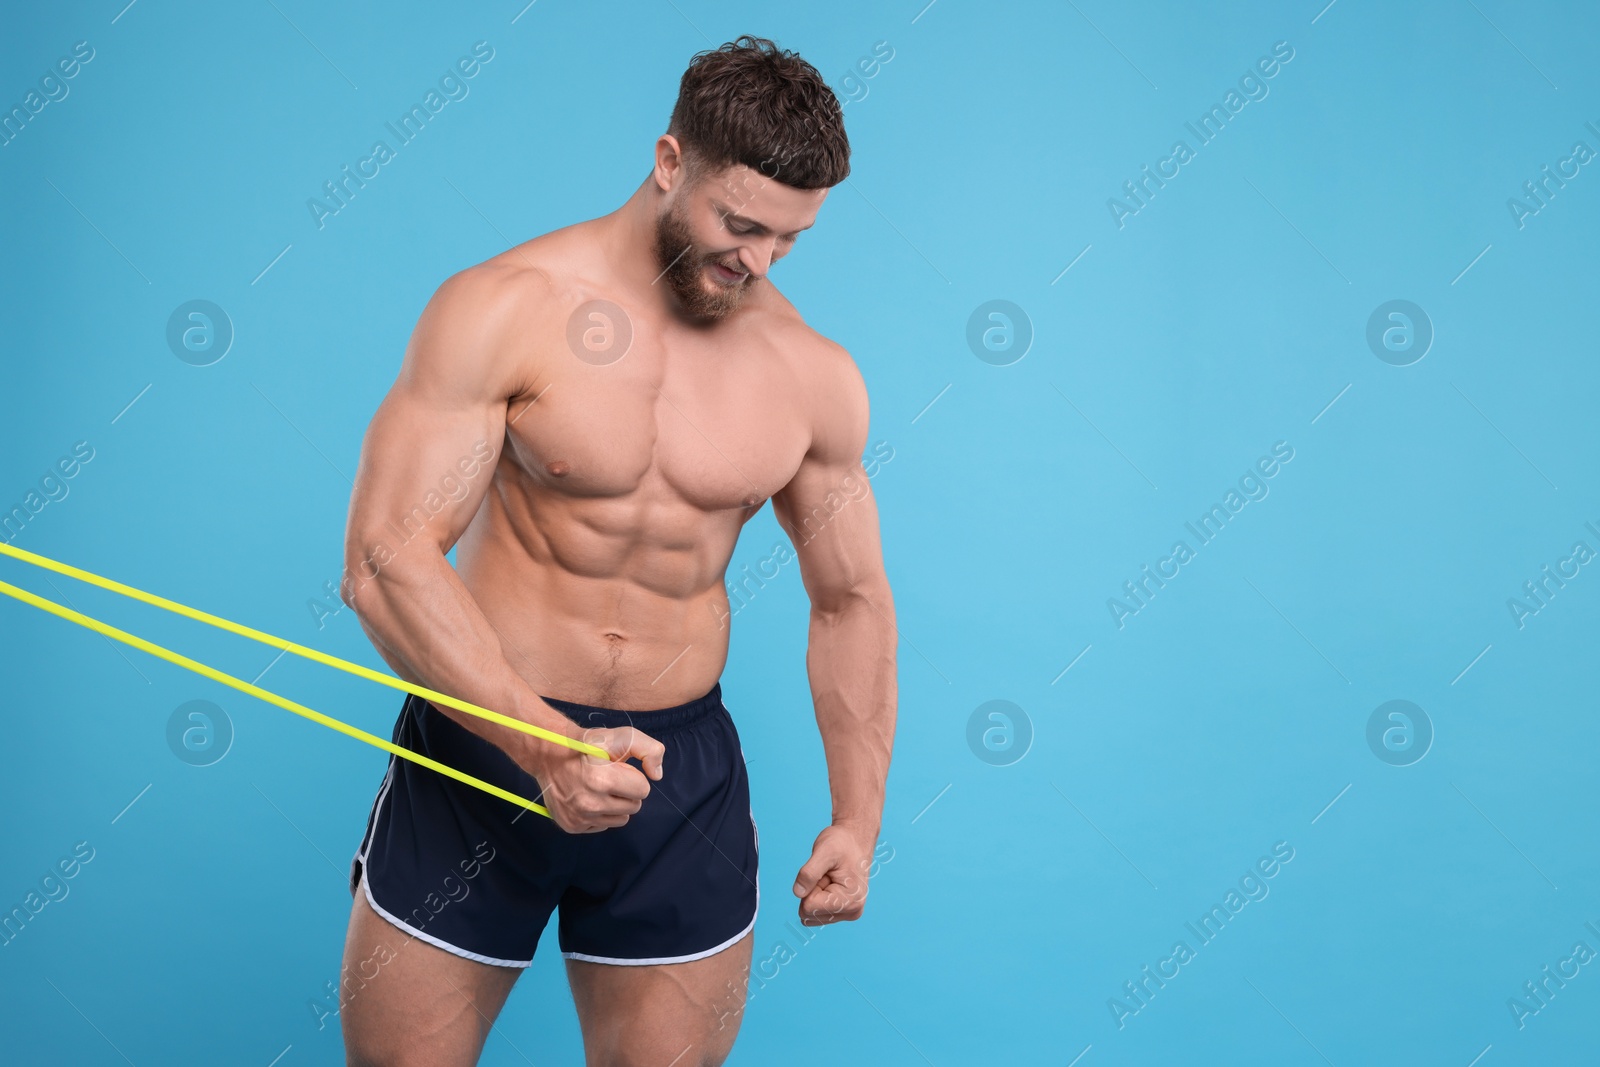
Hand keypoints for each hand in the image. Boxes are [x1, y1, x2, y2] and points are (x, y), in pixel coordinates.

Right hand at [527, 726, 664, 833]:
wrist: (550, 754)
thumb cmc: (588, 744)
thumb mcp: (621, 735)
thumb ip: (649, 749)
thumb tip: (656, 775)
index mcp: (602, 780)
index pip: (643, 790)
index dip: (634, 776)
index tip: (619, 768)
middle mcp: (589, 804)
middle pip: (634, 807)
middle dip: (627, 791)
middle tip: (609, 777)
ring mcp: (579, 817)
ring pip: (620, 820)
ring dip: (615, 804)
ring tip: (599, 788)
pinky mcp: (571, 826)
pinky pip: (602, 826)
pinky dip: (600, 814)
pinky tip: (588, 797)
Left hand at [792, 823, 876, 925]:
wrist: (855, 840)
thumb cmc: (842, 843)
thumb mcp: (824, 851)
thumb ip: (809, 873)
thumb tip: (797, 893)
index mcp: (850, 901)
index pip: (809, 907)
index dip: (810, 887)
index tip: (824, 873)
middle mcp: (851, 912)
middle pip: (809, 913)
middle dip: (812, 891)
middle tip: (827, 874)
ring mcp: (847, 913)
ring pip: (811, 914)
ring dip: (815, 894)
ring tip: (829, 877)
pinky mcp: (841, 912)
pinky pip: (815, 913)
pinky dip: (817, 896)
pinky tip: (830, 883)